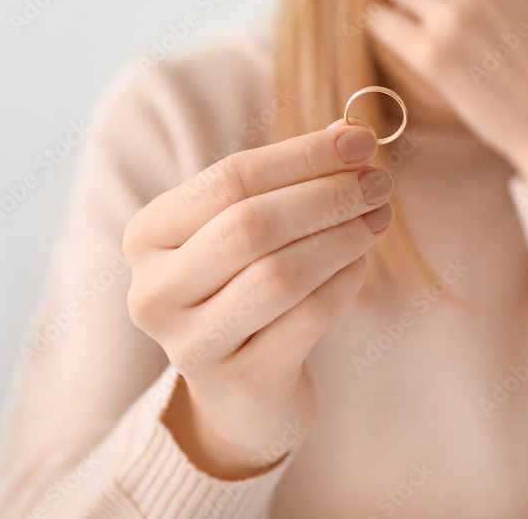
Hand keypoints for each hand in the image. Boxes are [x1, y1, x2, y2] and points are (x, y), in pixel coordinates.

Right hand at [122, 121, 393, 478]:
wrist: (240, 393)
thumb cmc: (244, 290)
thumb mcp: (252, 231)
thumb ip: (290, 181)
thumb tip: (349, 133)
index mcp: (148, 236)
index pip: (229, 179)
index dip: (301, 156)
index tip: (360, 140)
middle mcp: (155, 291)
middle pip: (251, 225)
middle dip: (326, 196)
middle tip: (379, 182)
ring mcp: (192, 344)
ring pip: (280, 274)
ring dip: (342, 238)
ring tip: (379, 217)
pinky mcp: (240, 382)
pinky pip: (306, 318)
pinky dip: (344, 282)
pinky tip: (362, 262)